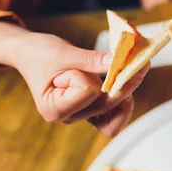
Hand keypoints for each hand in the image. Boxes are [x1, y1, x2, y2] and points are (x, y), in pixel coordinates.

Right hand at [0, 21, 148, 136]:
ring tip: (134, 73)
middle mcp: (68, 117)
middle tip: (140, 63)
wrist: (30, 54)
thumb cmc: (40, 53)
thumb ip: (93, 59)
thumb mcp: (65, 53)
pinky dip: (124, 98)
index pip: (86, 92)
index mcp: (53, 108)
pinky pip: (114, 114)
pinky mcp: (91, 110)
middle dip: (123, 84)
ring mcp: (81, 116)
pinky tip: (128, 80)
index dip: (88, 77)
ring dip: (126, 95)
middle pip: (105, 105)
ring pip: (115, 117)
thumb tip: (120, 60)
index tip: (74, 67)